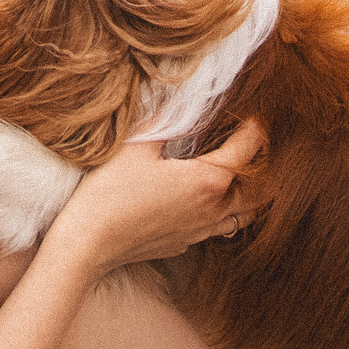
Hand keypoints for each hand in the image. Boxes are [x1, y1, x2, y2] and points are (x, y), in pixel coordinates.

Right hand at [46, 121, 266, 273]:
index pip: (248, 149)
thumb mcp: (135, 146)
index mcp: (208, 180)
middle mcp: (213, 209)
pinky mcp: (184, 244)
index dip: (253, 128)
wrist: (88, 244)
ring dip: (247, 194)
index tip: (249, 115)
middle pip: (261, 190)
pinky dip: (222, 212)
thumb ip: (165, 123)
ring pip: (244, 216)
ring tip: (234, 174)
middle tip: (246, 144)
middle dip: (260, 165)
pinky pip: (217, 228)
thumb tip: (180, 104)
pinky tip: (203, 200)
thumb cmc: (110, 193)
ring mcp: (200, 231)